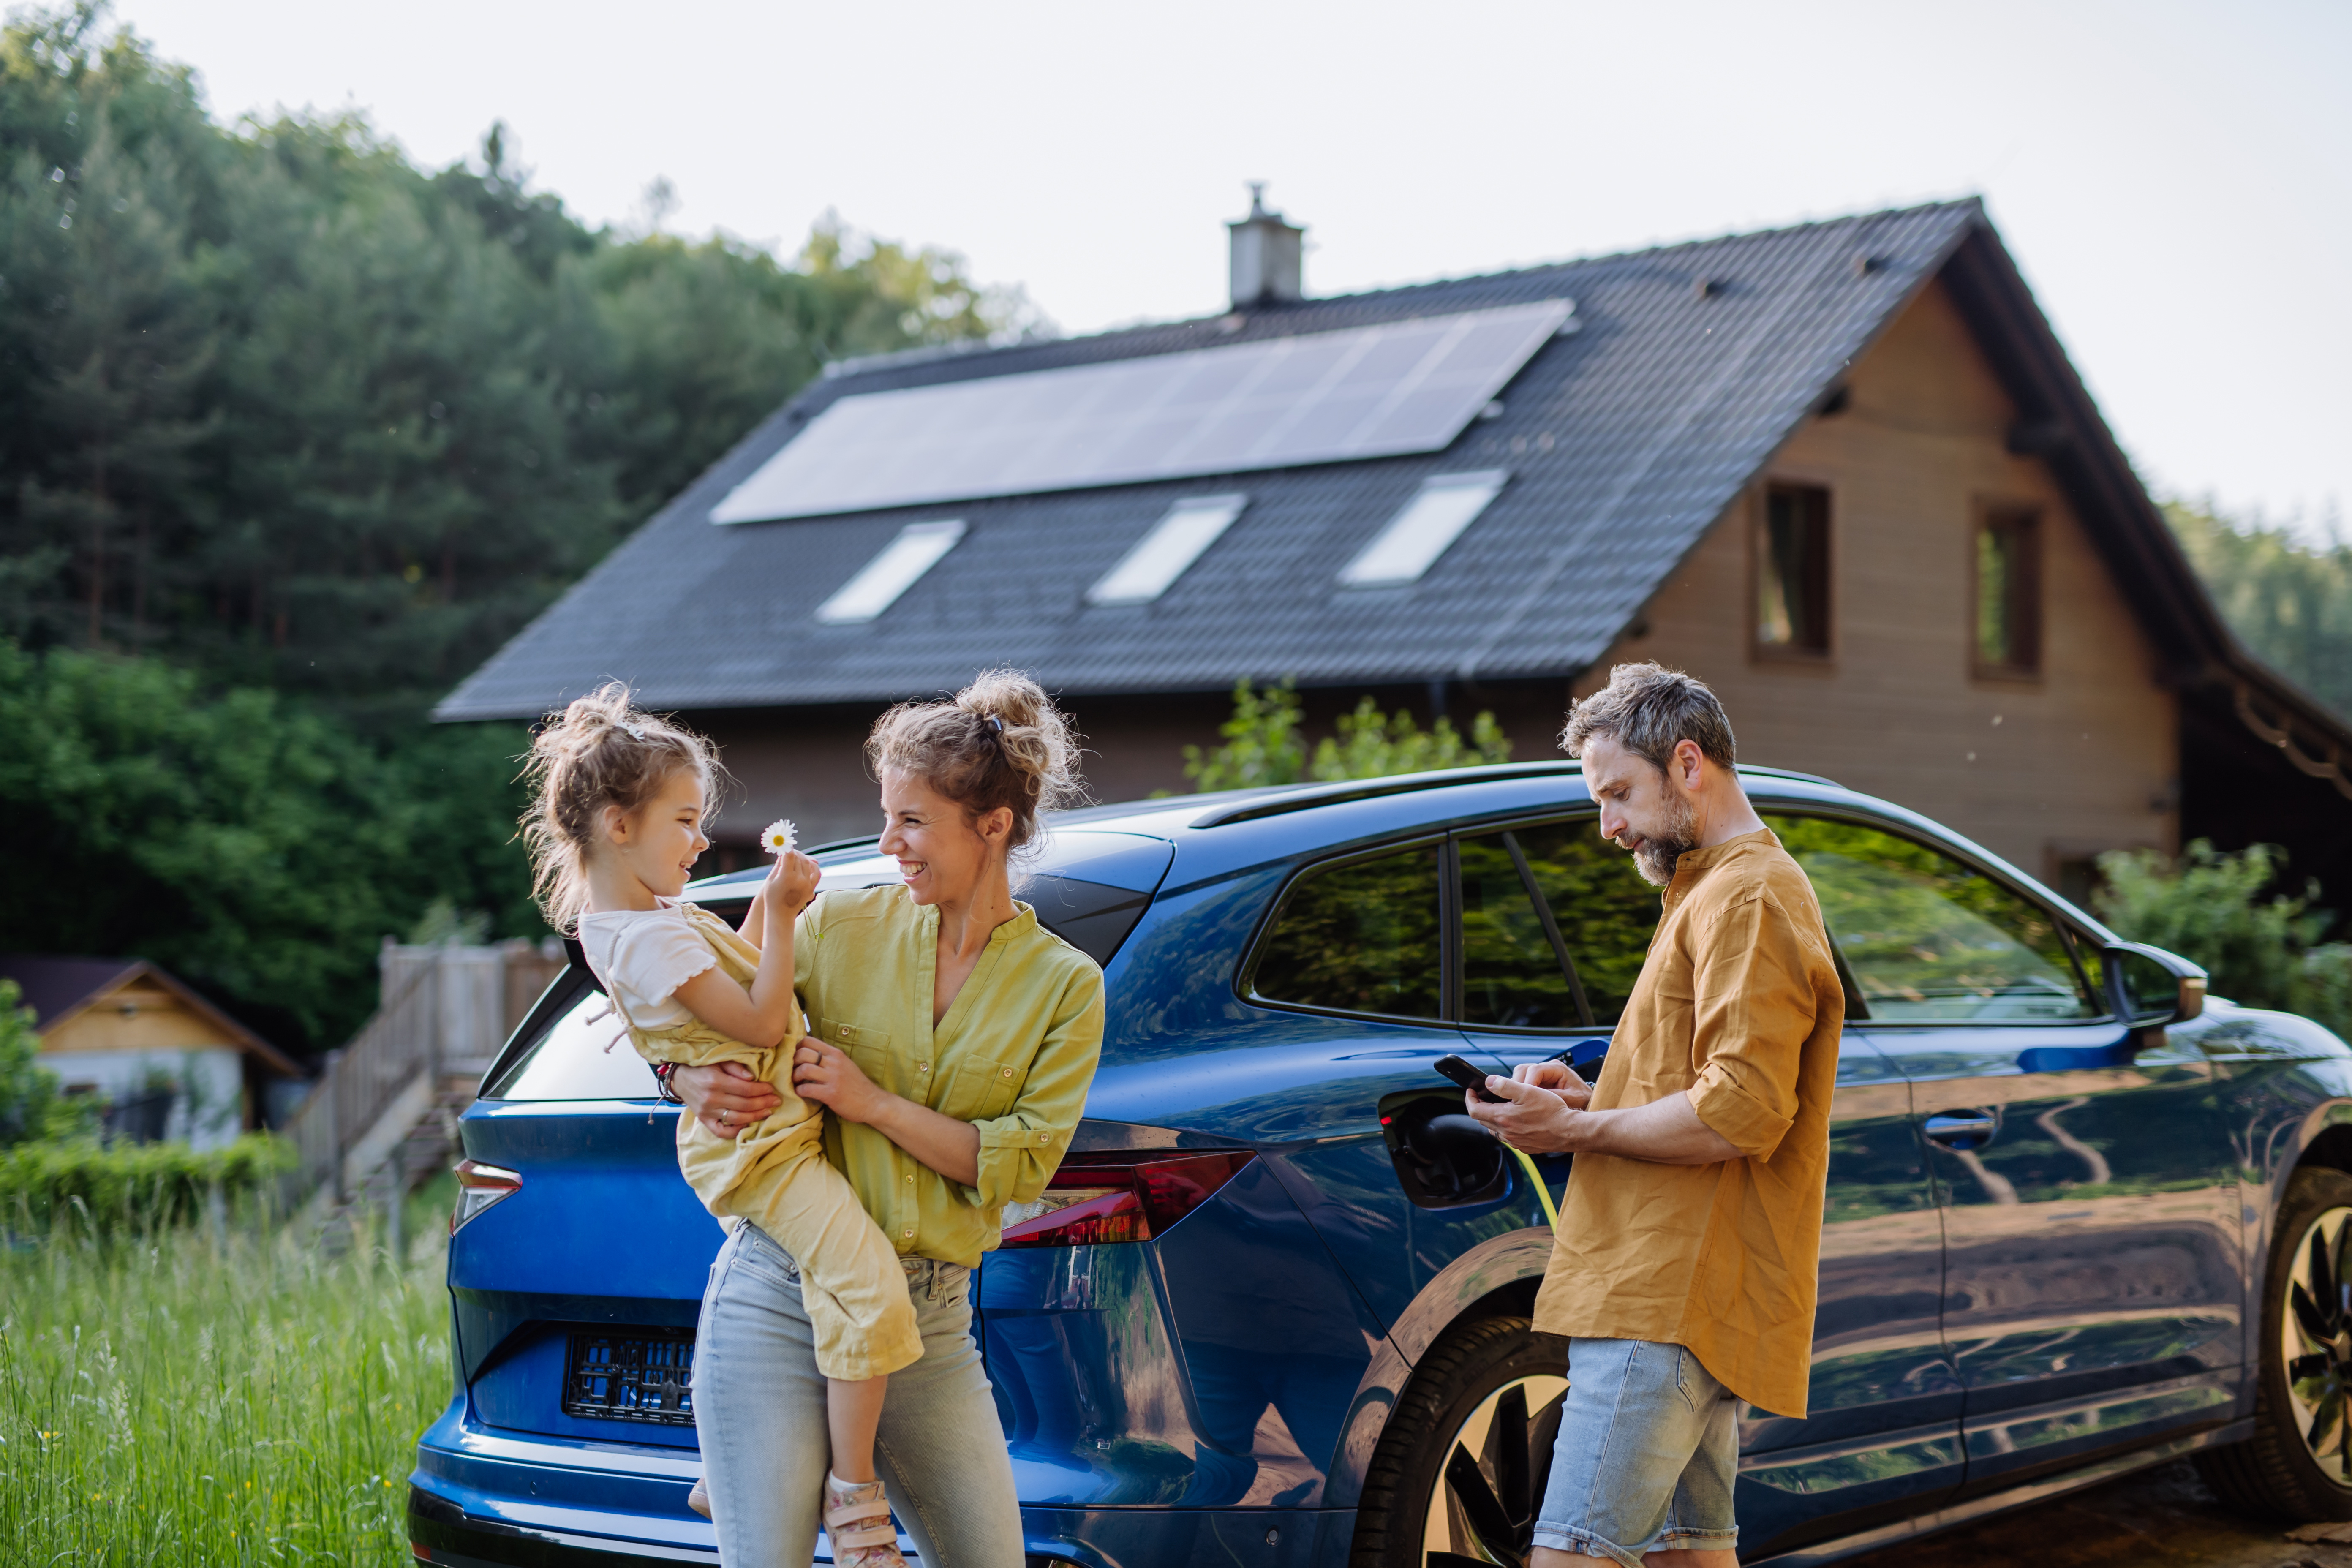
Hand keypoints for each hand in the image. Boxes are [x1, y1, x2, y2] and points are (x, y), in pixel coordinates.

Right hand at [674, 1061, 782, 1139]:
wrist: (679, 1078)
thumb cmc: (702, 1067)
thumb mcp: (718, 1061)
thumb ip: (735, 1067)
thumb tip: (752, 1078)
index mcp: (716, 1081)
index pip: (745, 1089)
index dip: (762, 1090)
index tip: (772, 1089)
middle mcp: (712, 1098)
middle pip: (744, 1105)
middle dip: (763, 1103)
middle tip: (776, 1101)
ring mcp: (707, 1112)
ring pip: (736, 1119)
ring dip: (755, 1117)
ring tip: (767, 1112)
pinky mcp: (703, 1120)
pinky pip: (721, 1131)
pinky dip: (735, 1131)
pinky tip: (747, 1125)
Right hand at [762, 850, 820, 913]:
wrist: (781, 915)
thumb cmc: (771, 897)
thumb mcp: (771, 879)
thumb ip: (778, 864)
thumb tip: (783, 851)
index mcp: (786, 877)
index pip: (790, 855)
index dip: (788, 849)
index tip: (786, 846)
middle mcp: (799, 879)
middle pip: (799, 858)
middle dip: (794, 853)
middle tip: (790, 851)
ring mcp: (807, 884)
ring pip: (808, 863)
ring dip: (802, 858)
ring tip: (796, 857)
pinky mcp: (811, 888)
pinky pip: (816, 872)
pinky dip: (813, 866)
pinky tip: (807, 864)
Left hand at [791, 1040, 889, 1124]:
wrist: (872, 1102)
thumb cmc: (857, 1085)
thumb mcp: (845, 1065)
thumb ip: (829, 1059)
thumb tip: (809, 1056)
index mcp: (836, 1054)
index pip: (809, 1040)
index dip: (797, 1048)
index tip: (795, 1058)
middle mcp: (834, 1062)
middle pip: (803, 1053)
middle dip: (792, 1062)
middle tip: (792, 1071)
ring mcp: (833, 1078)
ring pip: (804, 1069)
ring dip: (795, 1077)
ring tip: (796, 1083)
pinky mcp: (831, 1094)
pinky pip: (807, 1089)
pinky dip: (799, 1091)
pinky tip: (801, 1093)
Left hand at [1467, 1073, 1583, 1153]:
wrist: (1570, 1131)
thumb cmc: (1551, 1110)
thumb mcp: (1527, 1091)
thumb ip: (1504, 1086)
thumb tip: (1488, 1082)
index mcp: (1503, 1118)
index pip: (1475, 1110)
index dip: (1470, 1099)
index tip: (1471, 1090)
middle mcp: (1506, 1133)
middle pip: (1483, 1120)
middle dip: (1481, 1107)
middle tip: (1484, 1096)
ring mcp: (1515, 1142)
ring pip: (1495, 1129)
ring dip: (1493, 1117)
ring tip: (1500, 1106)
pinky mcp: (1524, 1147)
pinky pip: (1508, 1137)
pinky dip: (1506, 1127)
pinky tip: (1516, 1119)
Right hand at [1513, 1058, 1592, 1108]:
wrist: (1587, 1101)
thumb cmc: (1583, 1099)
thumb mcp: (1573, 1099)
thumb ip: (1557, 1097)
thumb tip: (1539, 1099)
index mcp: (1557, 1068)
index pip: (1534, 1070)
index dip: (1527, 1083)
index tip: (1525, 1097)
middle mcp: (1547, 1068)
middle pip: (1523, 1069)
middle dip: (1518, 1084)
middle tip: (1517, 1100)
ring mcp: (1542, 1074)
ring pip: (1520, 1075)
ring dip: (1518, 1088)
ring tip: (1519, 1103)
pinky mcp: (1538, 1082)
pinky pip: (1523, 1083)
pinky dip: (1520, 1092)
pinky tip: (1522, 1103)